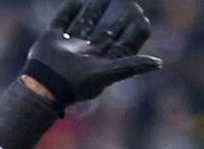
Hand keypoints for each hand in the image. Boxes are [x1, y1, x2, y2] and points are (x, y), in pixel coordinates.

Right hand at [21, 0, 159, 107]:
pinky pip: (62, 21)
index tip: (140, 16)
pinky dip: (68, 10)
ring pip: (86, 24)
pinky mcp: (52, 40)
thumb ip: (132, 66)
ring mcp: (69, 47)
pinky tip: (76, 1)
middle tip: (132, 5)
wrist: (45, 85)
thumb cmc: (78, 82)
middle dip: (120, 21)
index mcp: (102, 62)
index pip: (123, 44)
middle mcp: (87, 55)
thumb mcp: (109, 73)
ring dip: (96, 10)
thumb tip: (158, 63)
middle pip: (108, 34)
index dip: (134, 31)